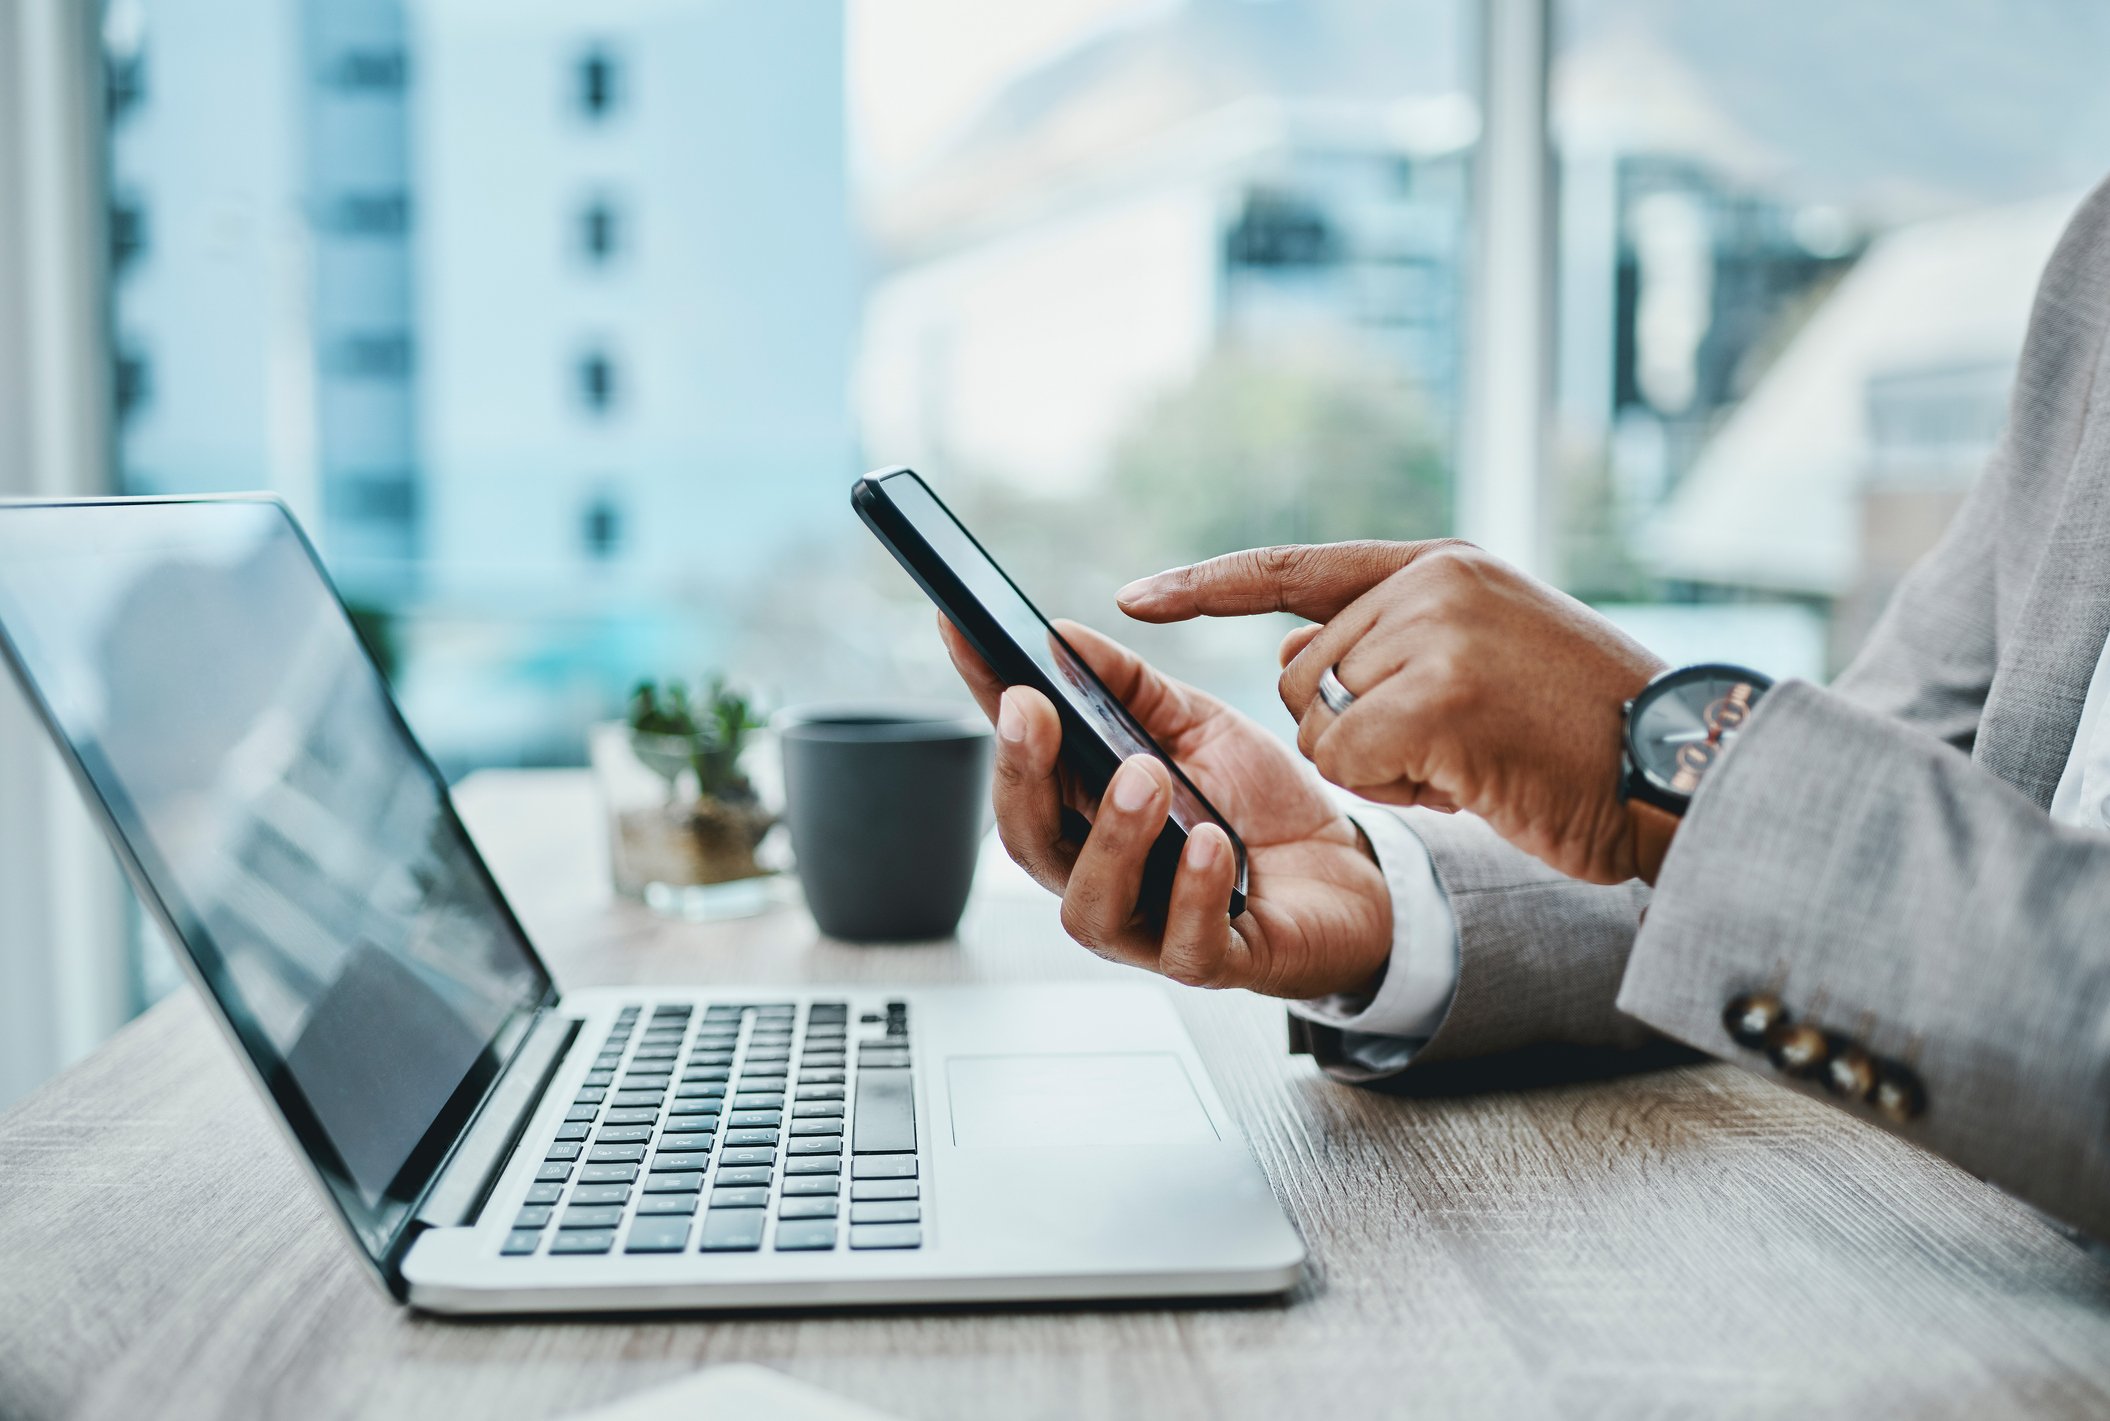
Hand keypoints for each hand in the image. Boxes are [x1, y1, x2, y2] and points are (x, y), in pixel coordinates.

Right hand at [937, 615, 1390, 998]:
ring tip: (1145, 777)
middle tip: (1035, 711)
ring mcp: (1150, 925)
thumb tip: (1059, 636)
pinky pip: (1186, 943)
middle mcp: (1101, 873)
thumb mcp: (1195, 725)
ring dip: (1111, 838)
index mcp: (1084, 813)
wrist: (1351, 873)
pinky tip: (1211, 844)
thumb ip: (1128, 686)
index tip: (964, 632)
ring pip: (1092, 905)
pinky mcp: (1213, 960)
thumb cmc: (1259, 805)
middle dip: (1022, 775)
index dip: (983, 699)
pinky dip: (1192, 891)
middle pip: (1029, 841)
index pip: (1017, 757)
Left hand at [1118, 541, 1667, 884]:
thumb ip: (1390, 646)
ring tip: (1471, 760)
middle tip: (1451, 746)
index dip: (1210, 585)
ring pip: (1317, 722)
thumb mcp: (1484, 658)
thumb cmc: (1584, 734)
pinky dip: (1397, 792)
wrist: (1682, 768)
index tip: (1136, 598)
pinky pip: (1347, 762)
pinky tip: (1471, 781)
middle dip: (1350, 731)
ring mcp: (1436, 633)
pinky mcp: (1437, 697)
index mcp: (1444, 564)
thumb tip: (1287, 664)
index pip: (1297, 568)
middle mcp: (1433, 583)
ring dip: (1378, 767)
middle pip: (1300, 675)